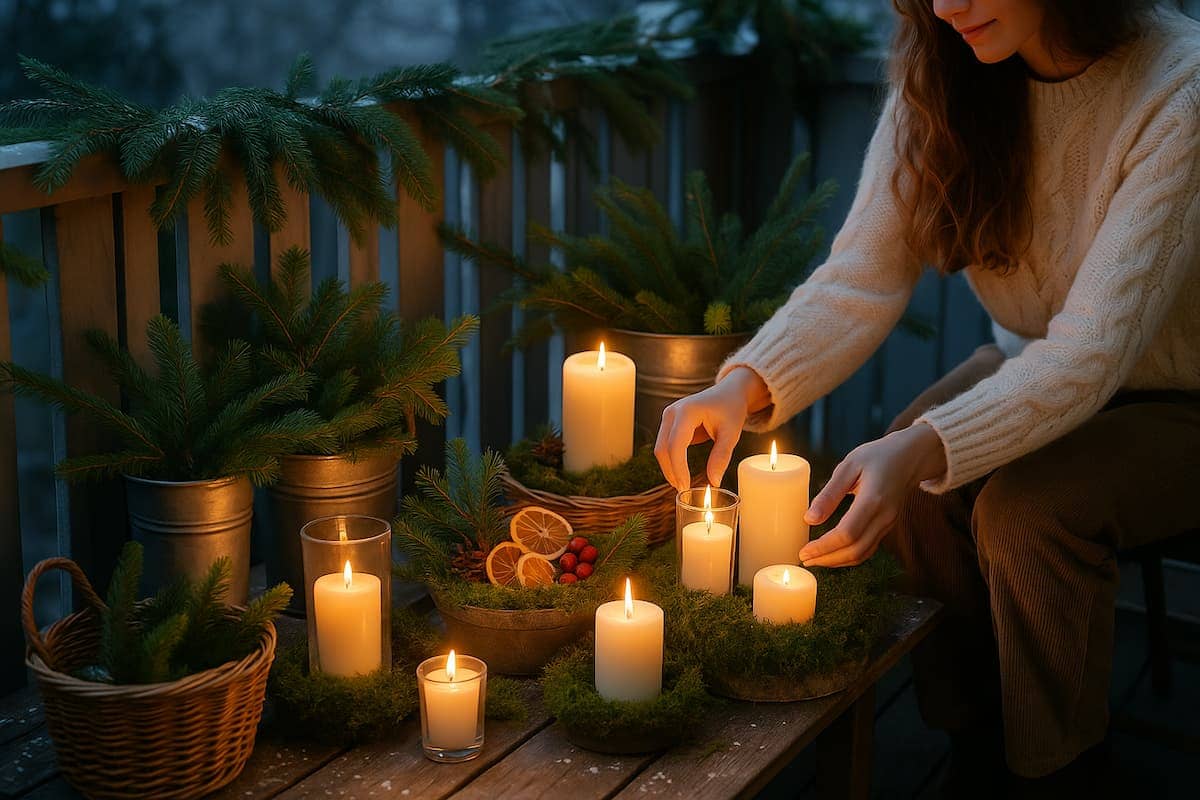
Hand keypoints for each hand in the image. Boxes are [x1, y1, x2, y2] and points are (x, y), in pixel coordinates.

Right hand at [654, 367, 770, 491]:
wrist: (728, 392)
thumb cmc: (731, 409)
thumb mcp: (731, 433)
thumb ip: (721, 456)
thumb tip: (714, 482)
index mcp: (687, 411)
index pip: (675, 444)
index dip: (678, 468)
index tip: (686, 487)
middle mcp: (672, 412)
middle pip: (663, 448)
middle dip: (671, 471)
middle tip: (684, 491)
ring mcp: (668, 416)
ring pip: (660, 448)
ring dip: (669, 468)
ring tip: (682, 485)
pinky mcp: (669, 423)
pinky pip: (664, 445)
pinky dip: (670, 461)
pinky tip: (680, 474)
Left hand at [797, 423, 946, 567]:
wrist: (909, 457)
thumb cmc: (877, 456)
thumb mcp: (849, 466)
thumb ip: (830, 493)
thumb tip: (810, 519)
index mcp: (873, 500)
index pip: (847, 534)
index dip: (824, 547)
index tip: (804, 551)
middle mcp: (884, 516)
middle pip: (855, 550)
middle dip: (827, 559)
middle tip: (804, 559)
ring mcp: (888, 524)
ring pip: (862, 553)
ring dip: (837, 561)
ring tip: (814, 559)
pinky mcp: (887, 526)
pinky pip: (868, 548)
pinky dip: (849, 556)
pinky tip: (832, 554)